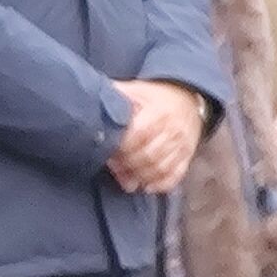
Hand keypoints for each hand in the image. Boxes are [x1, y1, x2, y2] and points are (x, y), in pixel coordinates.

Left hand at [107, 79, 203, 193]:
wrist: (186, 98)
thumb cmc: (154, 96)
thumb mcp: (135, 89)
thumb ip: (115, 95)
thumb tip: (89, 102)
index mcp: (159, 112)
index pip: (139, 134)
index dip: (122, 146)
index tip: (108, 150)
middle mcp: (174, 130)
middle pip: (149, 155)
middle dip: (128, 165)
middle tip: (113, 166)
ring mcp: (182, 145)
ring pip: (161, 168)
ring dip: (140, 176)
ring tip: (124, 178)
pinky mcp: (187, 156)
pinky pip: (176, 175)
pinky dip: (160, 184)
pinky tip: (146, 186)